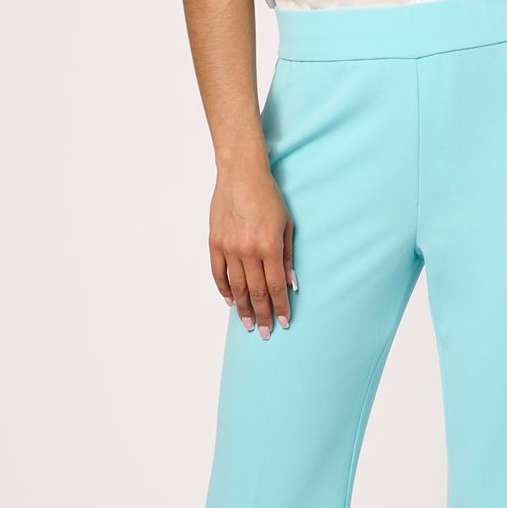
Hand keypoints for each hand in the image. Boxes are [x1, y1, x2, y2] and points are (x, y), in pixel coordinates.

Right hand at [209, 167, 294, 335]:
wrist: (240, 174)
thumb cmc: (268, 197)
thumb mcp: (287, 225)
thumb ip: (288, 257)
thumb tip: (291, 284)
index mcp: (268, 247)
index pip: (276, 287)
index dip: (280, 308)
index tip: (283, 323)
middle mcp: (247, 251)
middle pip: (256, 292)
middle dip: (262, 315)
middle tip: (264, 333)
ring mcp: (228, 248)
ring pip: (236, 287)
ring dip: (243, 308)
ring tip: (247, 324)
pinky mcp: (215, 242)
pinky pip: (218, 273)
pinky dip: (224, 290)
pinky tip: (231, 301)